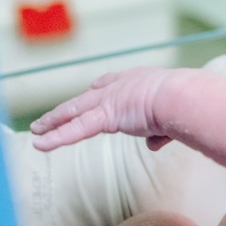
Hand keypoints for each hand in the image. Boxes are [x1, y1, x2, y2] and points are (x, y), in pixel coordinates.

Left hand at [29, 67, 178, 152]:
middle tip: (51, 115)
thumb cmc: (187, 104)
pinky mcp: (105, 115)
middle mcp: (121, 85)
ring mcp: (110, 99)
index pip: (112, 84)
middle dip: (68, 107)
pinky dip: (57, 137)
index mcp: (140, 81)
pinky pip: (75, 128)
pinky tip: (40, 144)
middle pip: (87, 97)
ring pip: (74, 111)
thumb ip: (160, 131)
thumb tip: (154, 144)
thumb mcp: (173, 117)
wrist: (183, 98)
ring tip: (37, 129)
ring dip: (54, 120)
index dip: (99, 89)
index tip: (92, 92)